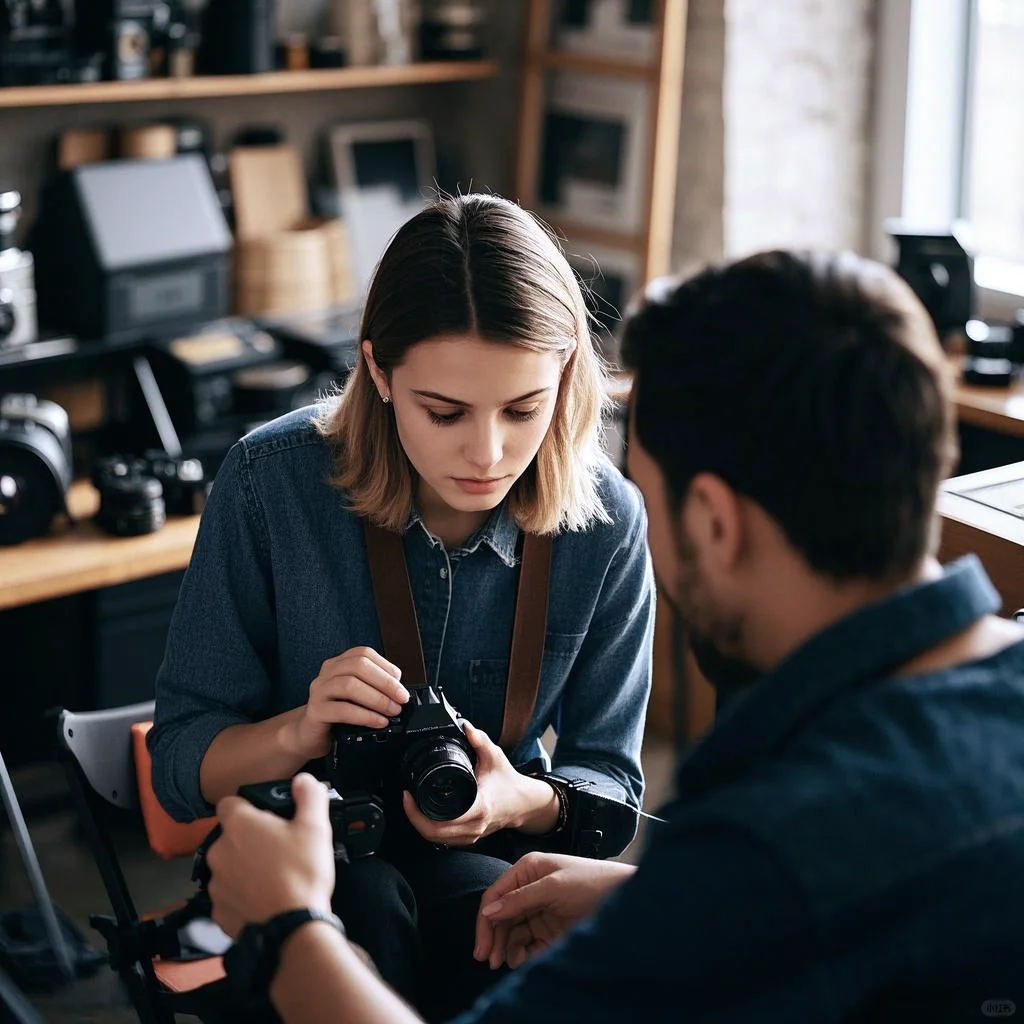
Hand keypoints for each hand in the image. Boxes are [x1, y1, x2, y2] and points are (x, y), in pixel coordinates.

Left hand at [207, 773, 335, 938]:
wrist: (292, 929)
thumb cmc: (302, 875)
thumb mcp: (315, 827)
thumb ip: (309, 796)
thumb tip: (303, 781)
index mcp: (240, 825)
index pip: (229, 803)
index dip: (247, 806)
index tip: (265, 816)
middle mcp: (220, 851)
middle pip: (231, 836)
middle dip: (250, 840)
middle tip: (278, 848)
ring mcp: (216, 883)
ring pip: (229, 866)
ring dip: (245, 867)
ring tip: (274, 875)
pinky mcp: (218, 911)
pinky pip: (229, 894)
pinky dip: (243, 895)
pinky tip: (265, 897)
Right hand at [291, 646, 409, 758]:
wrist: (308, 734)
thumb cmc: (336, 714)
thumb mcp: (356, 696)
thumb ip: (373, 688)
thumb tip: (399, 692)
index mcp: (338, 664)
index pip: (363, 654)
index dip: (385, 666)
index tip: (401, 682)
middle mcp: (327, 673)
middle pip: (358, 666)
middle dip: (385, 682)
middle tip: (401, 698)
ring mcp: (319, 691)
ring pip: (349, 685)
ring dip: (377, 698)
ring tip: (392, 710)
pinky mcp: (315, 711)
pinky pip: (342, 710)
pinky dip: (365, 716)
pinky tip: (379, 721)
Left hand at [402, 722, 556, 846]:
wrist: (523, 802)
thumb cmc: (509, 782)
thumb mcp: (495, 756)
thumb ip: (480, 740)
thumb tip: (466, 727)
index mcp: (478, 807)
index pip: (439, 821)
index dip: (417, 812)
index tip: (408, 795)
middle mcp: (474, 825)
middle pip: (432, 834)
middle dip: (413, 818)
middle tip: (406, 799)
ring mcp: (472, 835)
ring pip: (437, 839)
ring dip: (421, 825)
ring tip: (413, 805)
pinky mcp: (470, 837)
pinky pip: (444, 840)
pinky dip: (431, 830)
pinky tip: (426, 816)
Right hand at [474, 852, 634, 968]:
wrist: (625, 896)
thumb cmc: (591, 882)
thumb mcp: (554, 886)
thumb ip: (520, 898)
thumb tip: (489, 911)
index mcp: (526, 871)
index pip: (495, 896)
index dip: (485, 921)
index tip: (482, 947)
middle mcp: (529, 889)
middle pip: (501, 916)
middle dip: (495, 938)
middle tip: (490, 961)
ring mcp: (539, 909)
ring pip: (513, 931)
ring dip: (508, 947)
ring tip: (510, 962)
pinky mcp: (549, 928)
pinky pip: (529, 942)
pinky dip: (523, 952)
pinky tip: (523, 959)